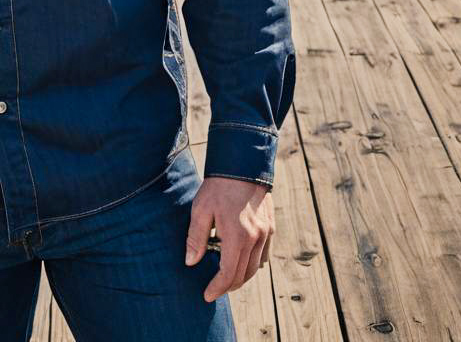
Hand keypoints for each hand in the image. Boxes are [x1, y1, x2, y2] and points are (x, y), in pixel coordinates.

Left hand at [184, 176, 273, 302]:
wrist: (242, 165)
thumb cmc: (218, 187)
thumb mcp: (201, 210)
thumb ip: (196, 238)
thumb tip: (190, 262)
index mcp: (236, 237)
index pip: (227, 274)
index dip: (217, 288)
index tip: (207, 295)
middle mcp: (255, 239)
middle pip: (243, 275)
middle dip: (228, 286)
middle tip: (214, 288)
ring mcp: (265, 234)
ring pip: (255, 267)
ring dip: (241, 276)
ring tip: (226, 277)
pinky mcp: (270, 227)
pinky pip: (263, 255)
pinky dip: (253, 263)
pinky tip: (241, 260)